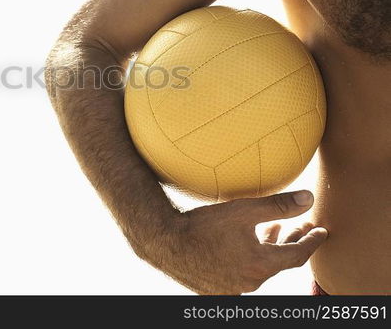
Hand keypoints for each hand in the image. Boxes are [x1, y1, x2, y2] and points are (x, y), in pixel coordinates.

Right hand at [139, 190, 327, 294]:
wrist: (166, 243)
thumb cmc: (203, 226)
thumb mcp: (243, 211)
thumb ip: (278, 205)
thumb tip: (309, 198)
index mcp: (262, 264)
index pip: (297, 254)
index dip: (312, 241)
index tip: (321, 231)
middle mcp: (251, 281)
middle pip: (281, 263)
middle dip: (294, 243)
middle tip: (303, 228)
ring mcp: (234, 287)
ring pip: (261, 268)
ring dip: (270, 249)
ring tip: (273, 231)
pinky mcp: (218, 288)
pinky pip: (243, 273)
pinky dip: (251, 258)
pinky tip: (245, 245)